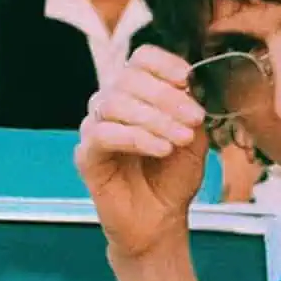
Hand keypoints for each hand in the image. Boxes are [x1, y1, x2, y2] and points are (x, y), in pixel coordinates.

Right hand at [76, 45, 209, 259]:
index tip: (188, 79)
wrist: (160, 221)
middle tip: (194, 119)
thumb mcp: (194, 138)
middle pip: (128, 79)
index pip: (141, 60)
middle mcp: (111, 105)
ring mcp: (95, 128)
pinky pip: (103, 134)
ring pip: (115, 103)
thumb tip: (191, 84)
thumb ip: (190, 109)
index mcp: (137, 94)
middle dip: (166, 97)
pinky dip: (136, 138)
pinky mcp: (86, 155)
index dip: (163, 63)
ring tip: (179, 139)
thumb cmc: (173, 178)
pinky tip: (161, 149)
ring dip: (154, 119)